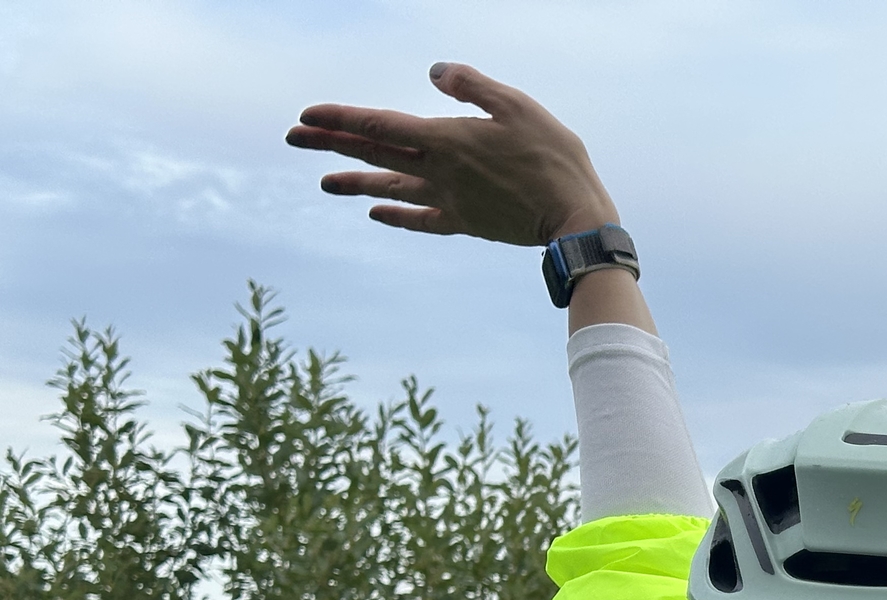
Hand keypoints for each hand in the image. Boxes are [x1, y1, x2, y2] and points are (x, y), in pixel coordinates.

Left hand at [287, 63, 616, 244]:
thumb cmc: (554, 158)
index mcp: (447, 139)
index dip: (341, 118)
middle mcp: (439, 172)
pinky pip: (421, 219)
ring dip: (354, 183)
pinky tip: (375, 212)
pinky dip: (396, 215)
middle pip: (374, 155)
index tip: (306, 116)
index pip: (380, 125)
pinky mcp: (466, 223)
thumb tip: (433, 72)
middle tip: (293, 137)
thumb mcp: (518, 105)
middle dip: (331, 144)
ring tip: (323, 182)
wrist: (576, 220)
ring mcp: (450, 201)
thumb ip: (472, 85)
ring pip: (391, 187)